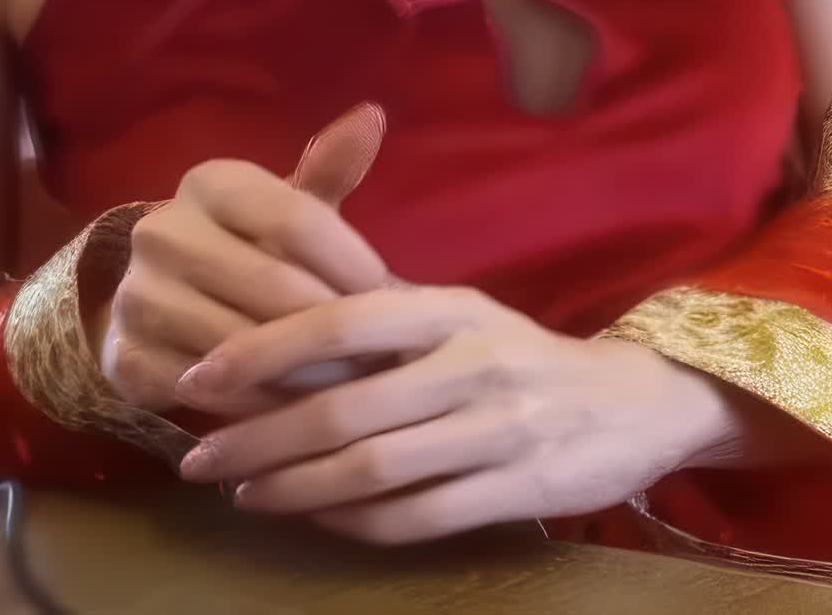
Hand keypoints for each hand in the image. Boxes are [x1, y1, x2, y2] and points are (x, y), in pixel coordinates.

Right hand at [101, 105, 389, 415]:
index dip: (353, 263)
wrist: (159, 304)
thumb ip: (330, 169)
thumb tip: (372, 115)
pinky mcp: (128, 359)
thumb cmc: (246, 248)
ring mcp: (138, 297)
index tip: (391, 296)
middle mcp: (162, 231)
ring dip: (308, 374)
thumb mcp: (286, 206)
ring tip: (353, 388)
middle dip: (336, 326)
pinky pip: (215, 393)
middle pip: (274, 285)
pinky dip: (264, 407)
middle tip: (383, 355)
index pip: (297, 218)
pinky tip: (299, 412)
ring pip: (246, 344)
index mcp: (209, 182)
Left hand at [172, 286, 728, 543]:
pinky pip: (418, 517)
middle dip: (259, 436)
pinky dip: (355, 523)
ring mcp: (497, 430)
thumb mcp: (458, 312)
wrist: (633, 401)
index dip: (264, 349)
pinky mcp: (518, 490)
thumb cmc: (518, 352)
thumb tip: (274, 322)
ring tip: (242, 493)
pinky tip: (314, 519)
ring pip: (374, 469)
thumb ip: (382, 316)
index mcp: (448, 308)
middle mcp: (471, 362)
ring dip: (296, 487)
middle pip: (345, 407)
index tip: (201, 378)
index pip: (341, 319)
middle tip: (197, 457)